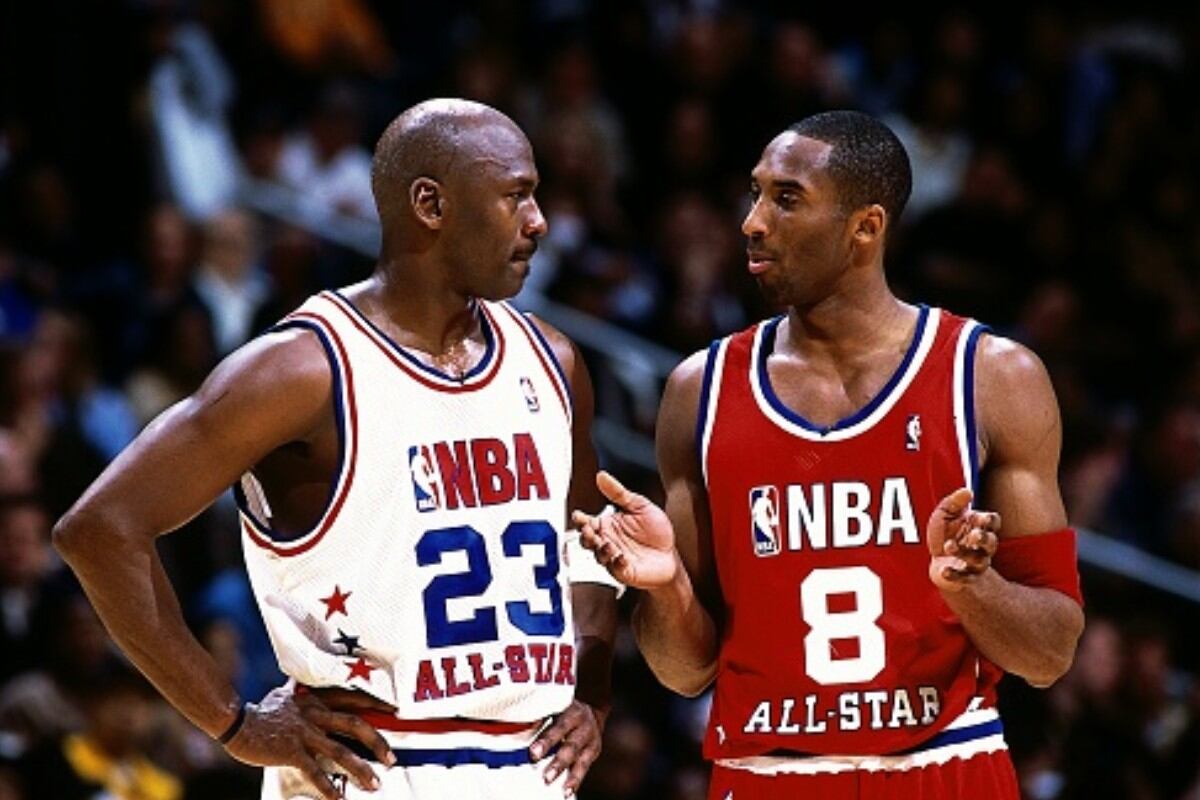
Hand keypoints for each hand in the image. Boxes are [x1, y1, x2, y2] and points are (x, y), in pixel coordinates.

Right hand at [224, 684, 395, 798]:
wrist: (236, 721)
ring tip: (374, 783)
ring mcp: (304, 733)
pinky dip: (328, 787)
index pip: (354, 699)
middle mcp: (315, 714)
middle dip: (378, 742)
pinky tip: (339, 799)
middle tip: (391, 758)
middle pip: (355, 725)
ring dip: (360, 769)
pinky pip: (314, 771)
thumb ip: (311, 696)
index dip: (376, 705)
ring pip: (340, 751)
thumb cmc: (264, 711)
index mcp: (318, 699)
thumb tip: (323, 695)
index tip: (395, 711)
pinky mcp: (291, 751)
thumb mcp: (291, 695)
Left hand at [529, 700, 604, 796]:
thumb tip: (516, 729)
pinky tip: (567, 792)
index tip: (533, 753)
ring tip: (559, 788)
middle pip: (571, 746)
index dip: (547, 740)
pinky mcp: (593, 752)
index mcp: (570, 711)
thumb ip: (539, 718)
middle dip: (558, 763)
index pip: (559, 727)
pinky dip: (576, 781)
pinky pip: (584, 767)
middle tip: (545, 777)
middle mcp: (583, 726)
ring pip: (580, 759)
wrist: (590, 711)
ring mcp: (590, 740)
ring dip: (569, 776)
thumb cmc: (563, 711)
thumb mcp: (553, 707)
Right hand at [571, 471, 677, 588]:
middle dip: (586, 536)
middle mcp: (607, 542)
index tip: (578, 516)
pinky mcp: (625, 572)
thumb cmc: (656, 531)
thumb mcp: (639, 505)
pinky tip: (621, 557)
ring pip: (599, 555)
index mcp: (607, 526)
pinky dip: (616, 563)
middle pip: (587, 540)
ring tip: (608, 544)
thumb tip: (601, 476)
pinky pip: (615, 569)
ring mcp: (614, 558)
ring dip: (601, 549)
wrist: (673, 553)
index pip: (587, 522)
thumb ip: (618, 492)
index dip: (580, 520)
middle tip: (590, 530)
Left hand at [926, 488, 1000, 592]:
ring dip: (964, 553)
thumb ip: (953, 502)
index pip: (993, 522)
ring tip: (949, 546)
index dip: (989, 520)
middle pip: (991, 543)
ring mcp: (975, 564)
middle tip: (973, 535)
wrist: (940, 565)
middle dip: (983, 538)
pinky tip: (944, 570)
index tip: (980, 518)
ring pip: (978, 560)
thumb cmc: (945, 535)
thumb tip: (967, 491)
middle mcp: (981, 546)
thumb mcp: (944, 515)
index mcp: (979, 527)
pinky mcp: (965, 579)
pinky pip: (964, 578)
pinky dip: (954, 575)